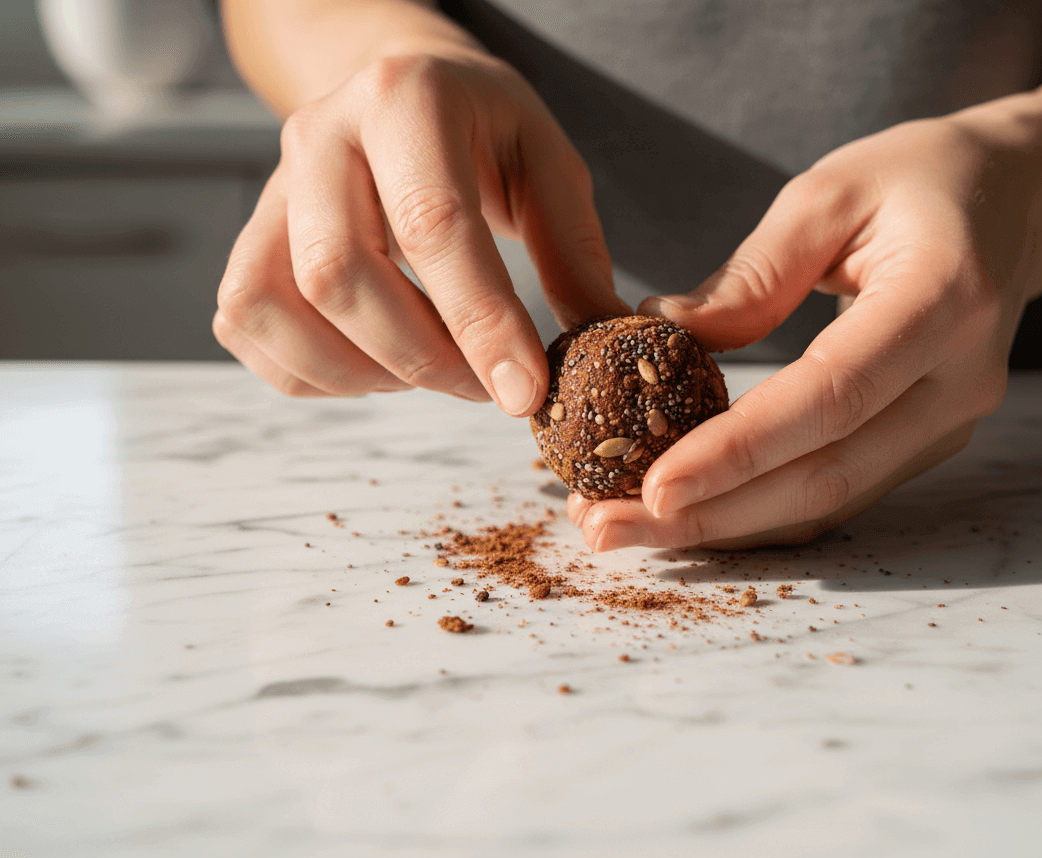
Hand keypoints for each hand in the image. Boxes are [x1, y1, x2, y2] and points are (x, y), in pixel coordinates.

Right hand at [214, 48, 627, 411]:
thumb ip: (573, 252)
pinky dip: (312, 372)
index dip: (480, 322)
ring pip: (273, 306)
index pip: (432, 224)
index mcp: (404, 100)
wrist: (399, 87)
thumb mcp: (547, 163)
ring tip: (431, 371)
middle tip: (485, 387)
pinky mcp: (249, 238)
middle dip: (421, 358)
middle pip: (338, 275)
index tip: (523, 393)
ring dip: (359, 371)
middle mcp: (319, 136)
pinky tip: (378, 365)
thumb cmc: (481, 129)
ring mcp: (270, 189)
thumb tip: (600, 344)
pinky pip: (247, 326)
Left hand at [572, 113, 1041, 548]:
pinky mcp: (929, 439)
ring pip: (832, 501)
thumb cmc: (921, 179)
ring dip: (728, 526)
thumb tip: (664, 332)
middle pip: (827, 476)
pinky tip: (693, 513)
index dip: (740, 451)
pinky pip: (840, 491)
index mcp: (944, 298)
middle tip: (608, 529)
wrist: (1020, 201)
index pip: (832, 396)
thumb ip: (753, 273)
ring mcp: (952, 421)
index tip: (653, 488)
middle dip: (712, 514)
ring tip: (628, 529)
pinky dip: (763, 510)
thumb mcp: (831, 192)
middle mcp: (960, 378)